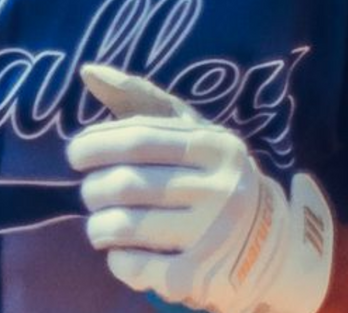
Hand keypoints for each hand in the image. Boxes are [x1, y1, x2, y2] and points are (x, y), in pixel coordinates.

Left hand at [66, 63, 333, 312]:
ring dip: (98, 226)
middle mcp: (220, 189)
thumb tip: (88, 71)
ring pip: (126, 226)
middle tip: (91, 192)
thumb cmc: (215, 177)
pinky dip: (117, 261)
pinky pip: (137, 268)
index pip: (138, 138)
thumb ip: (142, 100)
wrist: (272, 246)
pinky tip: (120, 252)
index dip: (95, 144)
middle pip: (127, 183)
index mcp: (216, 147)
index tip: (75, 154)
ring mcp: (212, 237)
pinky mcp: (200, 277)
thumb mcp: (192, 132)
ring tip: (99, 224)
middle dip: (94, 188)